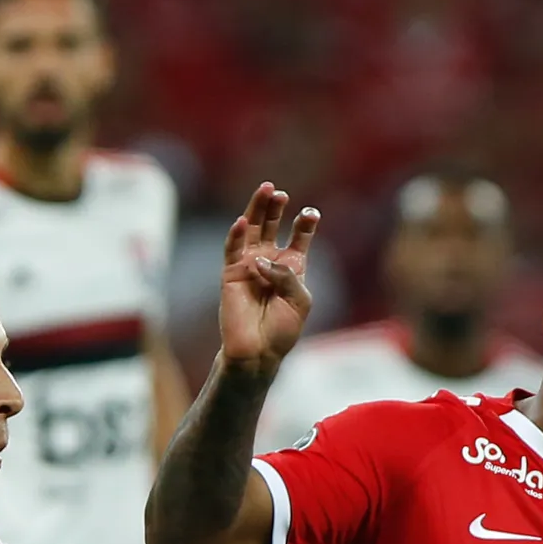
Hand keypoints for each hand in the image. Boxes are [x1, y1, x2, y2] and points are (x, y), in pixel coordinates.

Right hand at [219, 182, 319, 377]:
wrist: (258, 352)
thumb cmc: (282, 330)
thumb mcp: (300, 301)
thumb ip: (288, 275)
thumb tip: (262, 260)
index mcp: (292, 267)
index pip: (299, 237)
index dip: (305, 224)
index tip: (311, 213)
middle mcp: (270, 261)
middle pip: (272, 225)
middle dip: (277, 208)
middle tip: (281, 193)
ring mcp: (249, 265)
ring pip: (252, 230)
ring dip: (258, 210)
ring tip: (266, 191)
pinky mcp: (231, 273)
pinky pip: (232, 249)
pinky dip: (235, 234)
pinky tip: (242, 221)